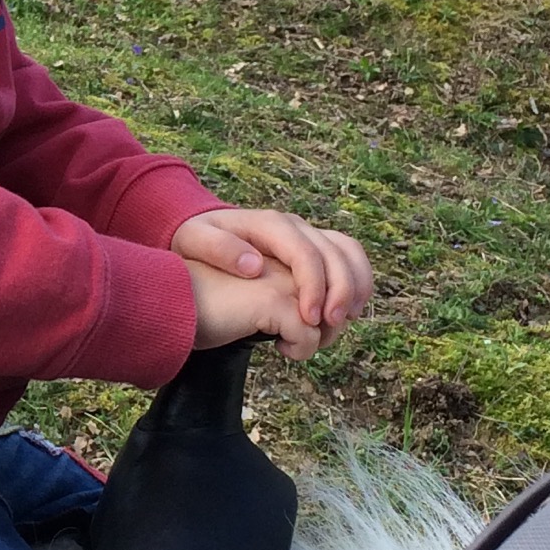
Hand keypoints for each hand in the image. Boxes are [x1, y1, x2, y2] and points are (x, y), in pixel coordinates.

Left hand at [172, 207, 373, 346]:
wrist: (202, 232)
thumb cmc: (195, 239)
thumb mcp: (193, 240)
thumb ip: (218, 249)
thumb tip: (254, 265)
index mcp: (268, 224)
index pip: (304, 252)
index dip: (313, 286)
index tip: (308, 319)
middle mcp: (294, 226)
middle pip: (334, 253)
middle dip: (339, 291)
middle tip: (331, 325)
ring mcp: (307, 235)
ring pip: (349, 253)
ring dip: (355, 287)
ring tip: (343, 322)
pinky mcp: (313, 249)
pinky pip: (347, 259)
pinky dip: (356, 284)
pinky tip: (348, 313)